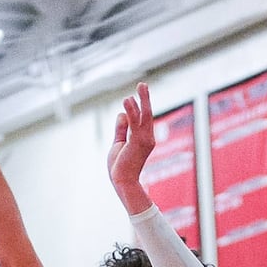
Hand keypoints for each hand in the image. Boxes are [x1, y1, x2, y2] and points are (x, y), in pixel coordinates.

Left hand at [105, 83, 155, 207]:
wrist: (123, 181)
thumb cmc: (120, 167)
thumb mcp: (118, 145)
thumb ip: (121, 130)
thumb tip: (121, 114)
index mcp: (144, 139)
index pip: (142, 120)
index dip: (138, 108)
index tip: (133, 97)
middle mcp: (148, 138)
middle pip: (147, 114)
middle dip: (145, 99)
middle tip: (143, 84)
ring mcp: (145, 139)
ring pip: (145, 115)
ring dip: (143, 100)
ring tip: (141, 86)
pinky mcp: (138, 141)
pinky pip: (136, 122)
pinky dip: (132, 110)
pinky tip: (128, 100)